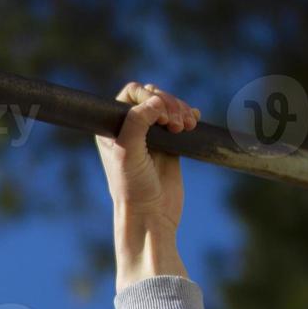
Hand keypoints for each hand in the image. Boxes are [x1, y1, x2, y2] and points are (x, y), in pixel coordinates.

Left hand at [95, 82, 197, 290]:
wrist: (151, 214)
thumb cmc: (133, 187)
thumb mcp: (128, 153)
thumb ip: (136, 123)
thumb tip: (155, 100)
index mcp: (113, 127)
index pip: (131, 94)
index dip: (148, 96)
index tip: (160, 114)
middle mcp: (130, 128)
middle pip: (153, 96)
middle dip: (169, 103)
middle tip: (175, 125)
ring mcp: (151, 135)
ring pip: (169, 106)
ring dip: (181, 109)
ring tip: (186, 126)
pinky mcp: (170, 144)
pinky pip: (181, 120)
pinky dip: (189, 115)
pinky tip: (194, 121)